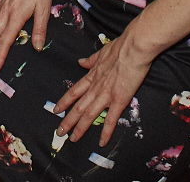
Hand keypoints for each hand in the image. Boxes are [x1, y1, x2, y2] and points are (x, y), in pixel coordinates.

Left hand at [52, 31, 153, 147]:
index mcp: (92, 76)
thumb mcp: (101, 52)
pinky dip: (106, 132)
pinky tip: (101, 143)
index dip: (64, 102)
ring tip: (72, 139)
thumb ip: (91, 60)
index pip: (74, 92)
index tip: (56, 110)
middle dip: (68, 121)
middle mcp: (96, 87)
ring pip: (89, 115)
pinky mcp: (119, 100)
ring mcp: (106, 95)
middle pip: (78, 107)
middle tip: (59, 132)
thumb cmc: (120, 47)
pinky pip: (111, 119)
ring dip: (80, 128)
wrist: (133, 48)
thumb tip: (80, 62)